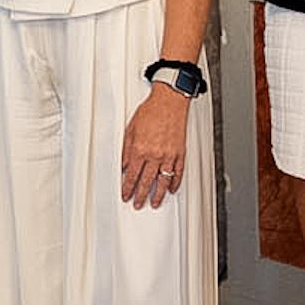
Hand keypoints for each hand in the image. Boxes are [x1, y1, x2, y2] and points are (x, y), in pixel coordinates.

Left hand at [120, 86, 187, 208]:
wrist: (169, 101)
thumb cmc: (150, 111)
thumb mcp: (130, 130)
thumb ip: (126, 150)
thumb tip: (124, 165)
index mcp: (140, 150)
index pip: (132, 175)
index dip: (127, 187)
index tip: (125, 195)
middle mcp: (155, 155)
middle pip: (146, 181)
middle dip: (140, 195)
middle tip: (137, 204)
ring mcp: (169, 155)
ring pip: (163, 181)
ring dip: (158, 194)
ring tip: (154, 203)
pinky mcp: (180, 152)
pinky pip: (178, 172)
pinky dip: (175, 182)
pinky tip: (172, 189)